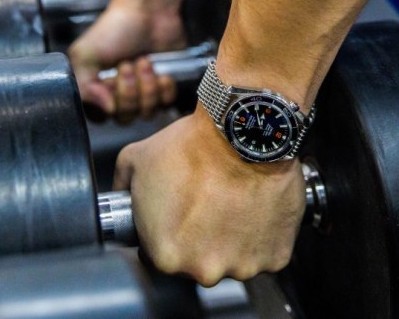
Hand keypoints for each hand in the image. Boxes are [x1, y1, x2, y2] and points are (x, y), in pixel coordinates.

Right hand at [68, 3, 186, 119]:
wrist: (148, 12)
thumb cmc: (115, 29)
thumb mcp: (86, 55)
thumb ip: (85, 87)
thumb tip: (107, 110)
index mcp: (96, 90)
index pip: (101, 117)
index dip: (107, 103)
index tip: (107, 81)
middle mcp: (119, 95)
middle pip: (126, 117)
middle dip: (128, 91)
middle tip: (127, 64)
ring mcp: (144, 93)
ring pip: (147, 112)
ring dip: (146, 86)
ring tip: (144, 61)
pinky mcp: (165, 88)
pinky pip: (166, 103)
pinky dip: (164, 87)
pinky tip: (161, 71)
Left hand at [113, 106, 305, 285]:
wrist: (244, 130)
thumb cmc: (194, 144)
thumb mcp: (136, 159)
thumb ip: (123, 189)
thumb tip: (122, 198)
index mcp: (166, 254)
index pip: (163, 257)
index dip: (170, 232)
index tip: (181, 214)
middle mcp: (205, 268)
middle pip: (200, 264)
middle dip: (203, 239)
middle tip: (210, 204)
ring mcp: (244, 265)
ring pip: (236, 261)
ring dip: (235, 239)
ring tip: (235, 203)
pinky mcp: (276, 255)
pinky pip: (268, 253)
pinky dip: (265, 235)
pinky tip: (256, 208)